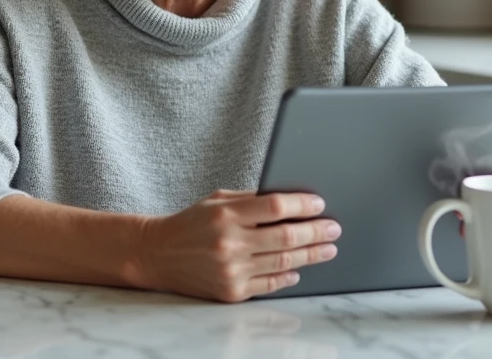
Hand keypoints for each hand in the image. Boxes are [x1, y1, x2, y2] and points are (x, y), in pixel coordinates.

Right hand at [137, 189, 341, 302]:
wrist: (157, 254)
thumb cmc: (191, 223)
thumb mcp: (216, 201)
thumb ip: (250, 200)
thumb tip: (290, 201)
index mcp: (226, 214)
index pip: (275, 207)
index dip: (302, 205)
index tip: (319, 203)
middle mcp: (229, 243)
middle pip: (286, 236)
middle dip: (316, 232)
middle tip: (334, 228)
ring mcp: (231, 270)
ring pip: (283, 262)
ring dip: (311, 255)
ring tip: (328, 249)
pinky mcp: (231, 291)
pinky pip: (269, 285)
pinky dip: (288, 277)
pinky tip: (299, 269)